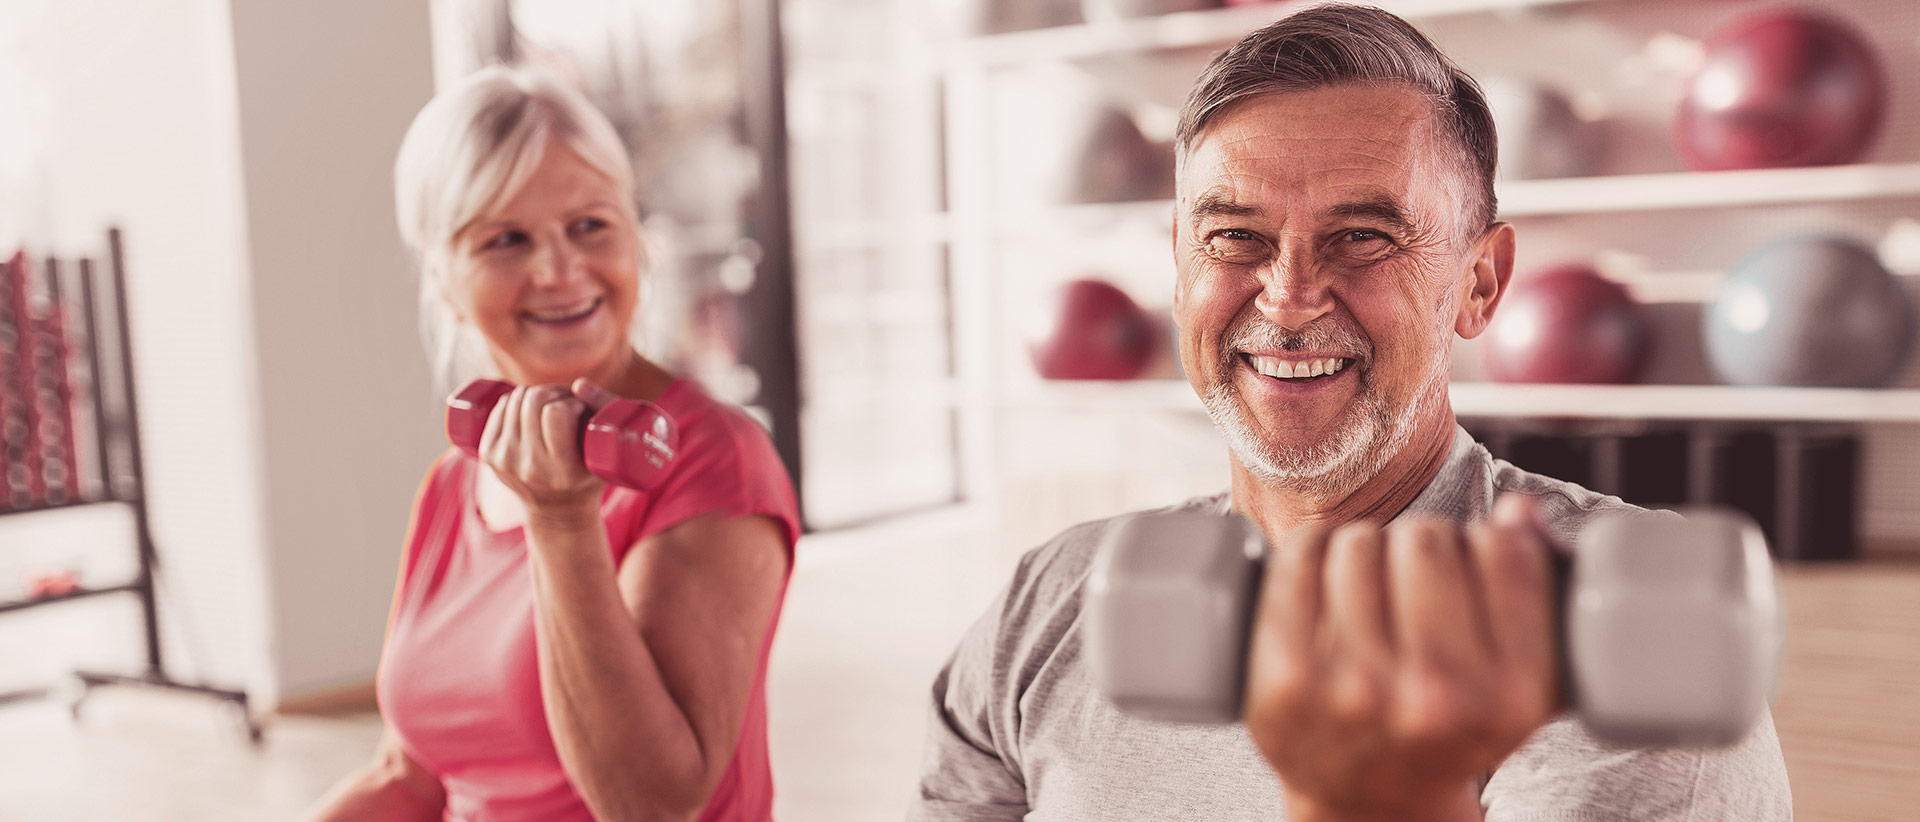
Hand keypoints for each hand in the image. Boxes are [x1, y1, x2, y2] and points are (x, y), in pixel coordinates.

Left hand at [478, 380, 618, 514]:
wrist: (557, 514)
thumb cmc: (590, 477)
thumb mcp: (607, 453)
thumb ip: (604, 414)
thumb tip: (578, 384)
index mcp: (562, 471)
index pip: (556, 413)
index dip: (571, 403)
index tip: (579, 412)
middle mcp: (530, 467)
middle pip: (533, 400)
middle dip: (554, 392)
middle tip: (565, 404)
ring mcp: (504, 461)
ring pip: (516, 399)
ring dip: (536, 394)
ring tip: (550, 407)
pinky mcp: (488, 454)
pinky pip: (501, 407)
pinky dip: (517, 401)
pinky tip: (530, 412)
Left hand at [1242, 496, 1558, 821]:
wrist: (1370, 802)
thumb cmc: (1449, 726)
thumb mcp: (1519, 682)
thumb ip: (1537, 593)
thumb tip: (1519, 509)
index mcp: (1510, 695)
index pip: (1505, 552)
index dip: (1489, 540)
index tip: (1476, 562)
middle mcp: (1435, 696)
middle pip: (1427, 540)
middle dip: (1423, 545)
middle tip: (1415, 579)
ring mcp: (1354, 688)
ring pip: (1361, 541)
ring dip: (1367, 548)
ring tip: (1373, 588)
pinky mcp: (1286, 675)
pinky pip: (1300, 556)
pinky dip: (1312, 547)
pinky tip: (1324, 570)